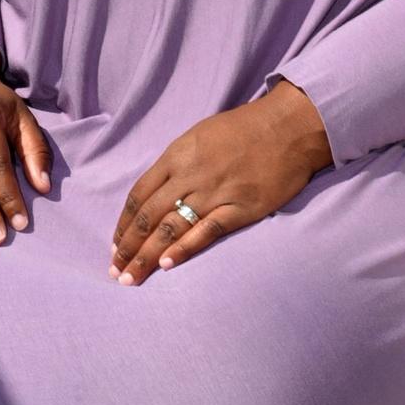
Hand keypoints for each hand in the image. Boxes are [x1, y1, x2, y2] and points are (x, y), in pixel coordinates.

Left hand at [109, 80, 332, 286]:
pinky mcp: (240, 208)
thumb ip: (177, 162)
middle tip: (116, 271)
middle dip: (128, 247)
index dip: (124, 224)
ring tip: (132, 278)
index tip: (116, 245)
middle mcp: (191, 174)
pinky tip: (168, 266)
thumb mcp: (200, 134)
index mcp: (178, 155)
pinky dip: (184, 249)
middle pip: (149, 216)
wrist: (288, 126)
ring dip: (148, 257)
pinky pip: (206, 231)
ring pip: (171, 228)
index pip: (140, 195)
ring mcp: (215, 192)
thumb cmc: (244, 127)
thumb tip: (158, 191)